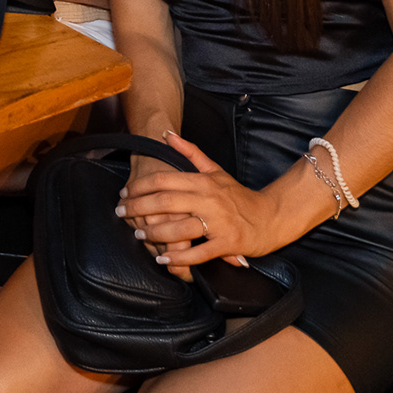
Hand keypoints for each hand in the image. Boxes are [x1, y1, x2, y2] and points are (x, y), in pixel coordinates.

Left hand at [119, 132, 281, 277]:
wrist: (271, 217)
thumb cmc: (239, 196)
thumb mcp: (215, 170)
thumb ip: (190, 153)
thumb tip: (166, 134)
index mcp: (203, 181)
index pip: (164, 180)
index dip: (140, 186)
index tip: (124, 192)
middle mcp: (209, 200)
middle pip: (165, 203)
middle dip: (138, 208)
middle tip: (122, 212)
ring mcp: (218, 223)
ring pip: (179, 229)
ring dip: (155, 233)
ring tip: (139, 234)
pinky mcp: (227, 243)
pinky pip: (198, 253)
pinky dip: (178, 257)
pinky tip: (163, 258)